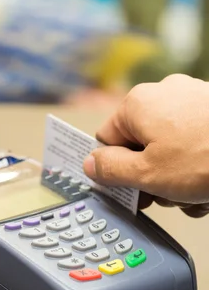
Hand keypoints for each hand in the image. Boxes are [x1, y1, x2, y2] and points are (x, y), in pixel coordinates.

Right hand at [83, 74, 208, 216]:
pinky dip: (201, 164)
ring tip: (199, 193)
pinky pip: (196, 141)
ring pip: (171, 147)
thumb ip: (111, 170)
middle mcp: (164, 93)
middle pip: (142, 145)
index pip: (107, 140)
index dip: (116, 170)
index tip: (130, 191)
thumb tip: (91, 165)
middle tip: (169, 196)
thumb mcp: (148, 175)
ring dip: (180, 177)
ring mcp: (194, 99)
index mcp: (138, 104)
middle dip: (154, 177)